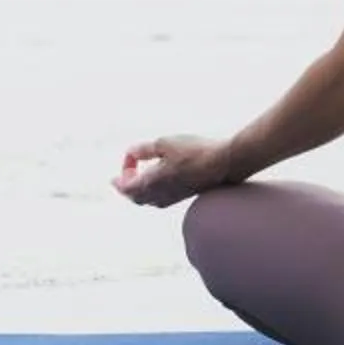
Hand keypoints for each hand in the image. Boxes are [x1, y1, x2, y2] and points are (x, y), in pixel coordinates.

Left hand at [112, 135, 234, 207]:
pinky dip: (153, 193)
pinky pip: (161, 200)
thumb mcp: (164, 143)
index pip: (126, 187)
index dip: (120, 176)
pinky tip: (159, 182)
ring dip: (140, 191)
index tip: (126, 160)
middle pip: (136, 198)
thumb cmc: (194, 151)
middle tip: (122, 177)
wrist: (223, 164)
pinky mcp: (184, 196)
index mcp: (151, 182)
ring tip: (138, 179)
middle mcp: (160, 195)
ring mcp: (173, 198)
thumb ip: (144, 150)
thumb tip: (130, 153)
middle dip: (127, 187)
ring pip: (148, 201)